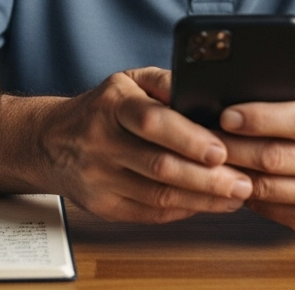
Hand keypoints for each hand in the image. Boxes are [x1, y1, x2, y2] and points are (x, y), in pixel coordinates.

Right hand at [35, 67, 253, 223]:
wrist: (49, 141)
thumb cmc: (101, 109)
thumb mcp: (128, 80)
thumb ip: (165, 82)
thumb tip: (206, 91)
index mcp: (111, 104)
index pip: (151, 121)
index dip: (188, 138)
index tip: (221, 150)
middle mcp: (101, 141)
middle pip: (159, 165)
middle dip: (207, 178)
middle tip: (244, 182)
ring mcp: (99, 178)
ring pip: (158, 195)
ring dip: (203, 199)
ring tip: (236, 195)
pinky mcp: (102, 205)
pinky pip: (150, 213)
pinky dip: (184, 210)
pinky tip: (208, 205)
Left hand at [220, 63, 294, 229]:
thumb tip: (293, 65)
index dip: (259, 118)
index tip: (227, 114)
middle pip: (275, 157)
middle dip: (233, 146)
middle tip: (203, 135)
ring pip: (266, 186)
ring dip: (231, 171)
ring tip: (208, 155)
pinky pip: (267, 206)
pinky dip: (243, 191)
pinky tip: (228, 176)